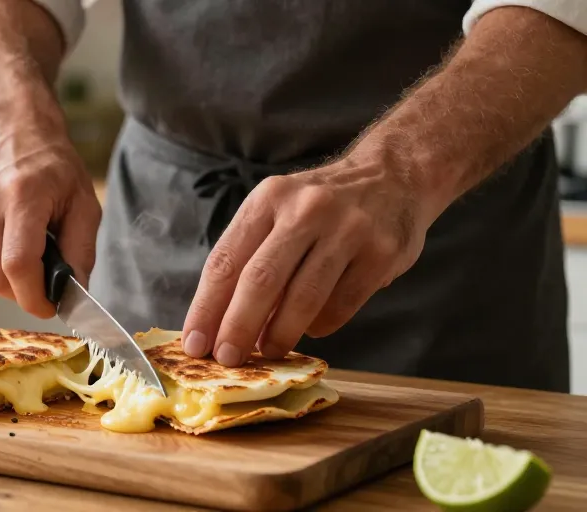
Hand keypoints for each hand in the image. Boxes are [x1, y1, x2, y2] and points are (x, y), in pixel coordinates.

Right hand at [0, 113, 101, 318]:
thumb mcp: (84, 203)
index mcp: (23, 195)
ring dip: (5, 280)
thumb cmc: (53, 170)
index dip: (34, 296)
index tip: (49, 306)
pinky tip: (3, 245)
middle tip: (41, 284)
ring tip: (24, 255)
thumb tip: (74, 294)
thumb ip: (81, 251)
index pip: (18, 264)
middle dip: (21, 293)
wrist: (12, 131)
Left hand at [181, 157, 434, 365]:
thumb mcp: (279, 211)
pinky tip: (310, 328)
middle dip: (238, 327)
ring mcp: (347, 229)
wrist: (393, 175)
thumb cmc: (320, 206)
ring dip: (280, 334)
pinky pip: (341, 305)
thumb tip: (222, 324)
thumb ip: (252, 258)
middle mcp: (306, 209)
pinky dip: (320, 326)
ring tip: (268, 352)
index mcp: (268, 199)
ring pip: (303, 297)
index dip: (206, 307)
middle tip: (227, 359)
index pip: (226, 260)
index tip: (195, 343)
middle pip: (261, 280)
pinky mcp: (381, 253)